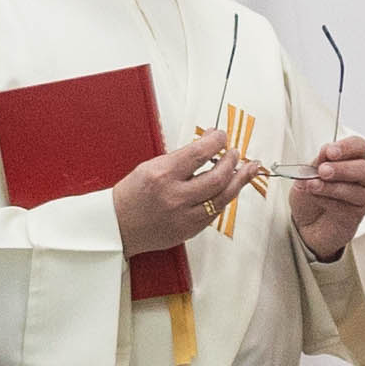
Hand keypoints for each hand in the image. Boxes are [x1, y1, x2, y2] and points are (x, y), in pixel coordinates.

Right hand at [112, 129, 251, 254]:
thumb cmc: (131, 195)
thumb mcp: (150, 166)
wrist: (117, 226)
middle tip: (235, 152)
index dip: (216, 141)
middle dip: (232, 161)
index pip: (199, 153)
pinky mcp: (189, 230)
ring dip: (239, 180)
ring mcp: (184, 216)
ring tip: (247, 168)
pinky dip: (225, 197)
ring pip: (223, 197)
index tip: (221, 136)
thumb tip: (207, 143)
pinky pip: (216, 212)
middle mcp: (175, 196)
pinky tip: (231, 188)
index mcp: (162, 175)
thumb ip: (181, 157)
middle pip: (218, 177)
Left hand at [286, 136, 364, 261]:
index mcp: (351, 160)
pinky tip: (317, 199)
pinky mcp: (357, 215)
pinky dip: (329, 201)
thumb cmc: (311, 196)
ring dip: (333, 187)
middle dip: (342, 169)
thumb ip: (317, 163)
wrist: (308, 224)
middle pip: (364, 168)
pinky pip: (347, 207)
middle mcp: (361, 177)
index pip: (358, 146)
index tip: (329, 152)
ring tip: (313, 186)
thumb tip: (326, 151)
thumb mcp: (307, 175)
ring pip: (357, 190)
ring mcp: (362, 197)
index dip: (346, 147)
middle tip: (322, 171)